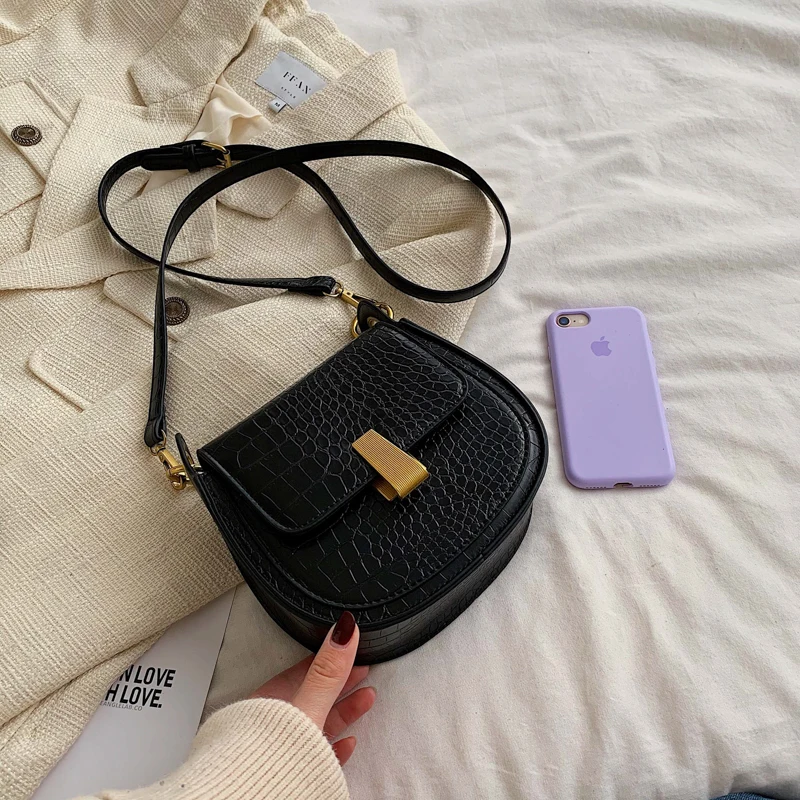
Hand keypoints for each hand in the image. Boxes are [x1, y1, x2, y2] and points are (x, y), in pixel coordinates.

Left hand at [250, 612, 374, 764]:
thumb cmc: (269, 757)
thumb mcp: (307, 706)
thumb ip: (327, 671)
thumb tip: (343, 631)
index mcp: (269, 702)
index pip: (303, 671)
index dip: (330, 658)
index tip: (351, 649)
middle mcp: (272, 725)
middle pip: (314, 696)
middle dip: (342, 682)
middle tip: (364, 670)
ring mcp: (282, 750)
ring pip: (318, 723)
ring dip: (345, 710)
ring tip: (367, 699)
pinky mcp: (291, 774)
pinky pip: (317, 754)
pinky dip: (336, 744)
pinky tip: (348, 744)